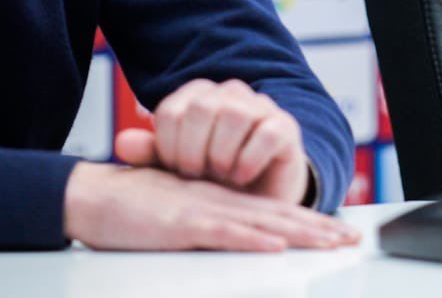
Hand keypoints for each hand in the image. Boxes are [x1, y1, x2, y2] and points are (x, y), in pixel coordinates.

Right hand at [63, 161, 357, 251]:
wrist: (90, 195)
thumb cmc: (129, 208)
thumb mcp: (178, 214)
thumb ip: (206, 223)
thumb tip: (234, 239)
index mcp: (219, 199)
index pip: (272, 211)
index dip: (307, 222)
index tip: (337, 232)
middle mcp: (218, 201)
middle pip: (278, 217)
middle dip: (318, 229)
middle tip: (350, 239)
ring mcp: (202, 211)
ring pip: (261, 223)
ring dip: (299, 234)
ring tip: (330, 243)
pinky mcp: (182, 224)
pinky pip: (223, 233)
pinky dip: (251, 240)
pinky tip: (274, 246)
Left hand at [114, 79, 311, 204]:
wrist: (257, 194)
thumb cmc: (213, 177)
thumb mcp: (177, 168)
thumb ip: (151, 154)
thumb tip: (121, 143)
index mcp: (198, 96)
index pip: (171, 110)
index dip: (167, 146)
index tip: (176, 170)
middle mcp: (229, 93)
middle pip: (201, 107)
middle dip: (193, 150)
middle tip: (197, 175)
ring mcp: (260, 106)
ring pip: (234, 114)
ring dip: (222, 154)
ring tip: (221, 176)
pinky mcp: (285, 126)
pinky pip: (266, 133)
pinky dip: (249, 159)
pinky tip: (241, 176)